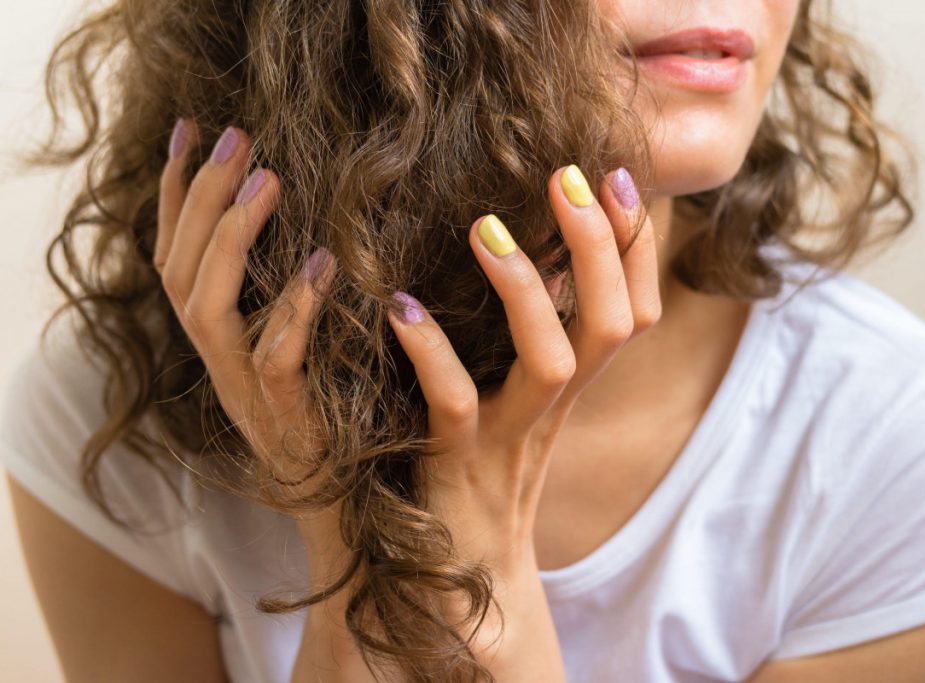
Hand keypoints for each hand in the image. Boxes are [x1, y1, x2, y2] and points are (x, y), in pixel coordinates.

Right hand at [153, 120, 338, 508]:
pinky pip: (276, 356)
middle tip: (233, 135)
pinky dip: (296, 307)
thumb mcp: (305, 342)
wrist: (351, 502)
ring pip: (207, 307)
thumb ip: (292, 291)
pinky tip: (322, 261)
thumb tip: (313, 218)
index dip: (175, 194)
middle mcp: (217, 361)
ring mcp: (244, 390)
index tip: (189, 130)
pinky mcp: (286, 415)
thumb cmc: (339, 412)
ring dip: (233, 239)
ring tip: (267, 179)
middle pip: (180, 269)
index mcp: (218, 339)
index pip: (176, 255)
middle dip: (200, 197)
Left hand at [381, 163, 661, 668]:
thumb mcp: (513, 393)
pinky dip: (431, 353)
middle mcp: (554, 408)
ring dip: (529, 290)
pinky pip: (456, 405)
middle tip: (566, 176)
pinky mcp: (454, 463)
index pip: (636, 310)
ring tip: (484, 230)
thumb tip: (527, 251)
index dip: (637, 245)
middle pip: (616, 325)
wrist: (457, 572)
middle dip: (602, 246)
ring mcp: (509, 437)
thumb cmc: (476, 467)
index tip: (614, 174)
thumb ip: (526, 331)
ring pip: (554, 362)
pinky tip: (399, 307)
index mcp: (571, 385)